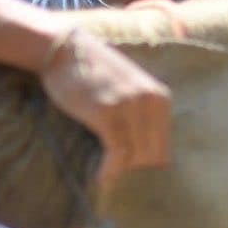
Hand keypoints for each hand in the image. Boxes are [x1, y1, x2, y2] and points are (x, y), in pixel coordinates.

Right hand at [40, 28, 171, 186]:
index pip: (163, 147)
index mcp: (161, 98)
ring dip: (121, 172)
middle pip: (152, 155)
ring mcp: (130, 106)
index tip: (127, 172)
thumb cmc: (93, 73)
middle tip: (113, 173)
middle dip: (133, 169)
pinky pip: (118, 153)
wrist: (65, 50)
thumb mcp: (130, 90)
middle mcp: (151, 101)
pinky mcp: (108, 113)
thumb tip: (147, 157)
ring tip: (106, 176)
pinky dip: (111, 171)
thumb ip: (142, 115)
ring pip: (136, 157)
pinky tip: (102, 178)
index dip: (145, 164)